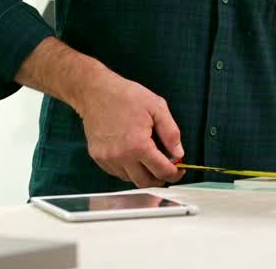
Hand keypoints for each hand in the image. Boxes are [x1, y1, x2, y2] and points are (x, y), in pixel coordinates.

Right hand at [75, 73, 185, 187]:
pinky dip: (127, 170)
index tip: (179, 171)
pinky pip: (116, 173)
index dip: (175, 174)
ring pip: (130, 179)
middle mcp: (122, 157)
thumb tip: (178, 153)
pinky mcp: (97, 157)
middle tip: (166, 170)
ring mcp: (107, 158)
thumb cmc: (126, 96)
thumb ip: (171, 132)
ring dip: (142, 174)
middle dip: (160, 179)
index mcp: (138, 145)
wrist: (95, 92)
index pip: (162, 171)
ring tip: (148, 161)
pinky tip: (132, 156)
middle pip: (145, 183)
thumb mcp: (157, 107)